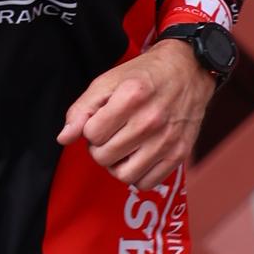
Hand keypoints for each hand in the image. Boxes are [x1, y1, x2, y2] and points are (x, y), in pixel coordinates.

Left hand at [61, 34, 215, 189]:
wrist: (189, 70)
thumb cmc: (145, 75)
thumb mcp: (108, 81)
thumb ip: (82, 109)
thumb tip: (64, 138)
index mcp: (131, 96)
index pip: (91, 135)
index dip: (91, 129)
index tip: (102, 121)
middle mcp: (151, 120)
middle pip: (104, 157)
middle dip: (100, 148)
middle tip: (111, 135)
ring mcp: (167, 139)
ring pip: (123, 175)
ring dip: (117, 165)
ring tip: (123, 148)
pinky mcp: (179, 154)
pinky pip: (146, 183)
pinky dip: (137, 175)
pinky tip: (138, 158)